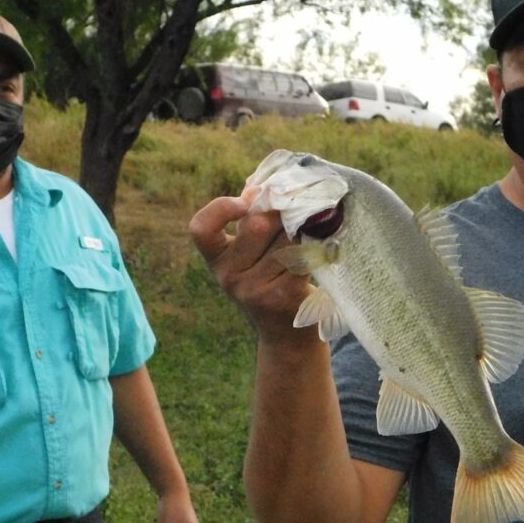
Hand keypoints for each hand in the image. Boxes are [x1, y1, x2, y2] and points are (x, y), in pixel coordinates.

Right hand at [189, 197, 312, 342]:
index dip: (222, 208)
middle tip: (297, 213)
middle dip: (281, 214)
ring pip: (285, 239)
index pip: (201, 228)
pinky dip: (316, 248)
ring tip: (312, 232)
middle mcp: (229, 276)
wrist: (286, 335)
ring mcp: (254, 289)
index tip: (246, 201)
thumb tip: (265, 187)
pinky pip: (303, 256)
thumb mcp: (252, 254)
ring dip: (302, 231)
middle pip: (257, 225)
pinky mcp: (282, 296)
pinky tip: (322, 249)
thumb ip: (252, 221)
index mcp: (217, 259)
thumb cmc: (272, 279)